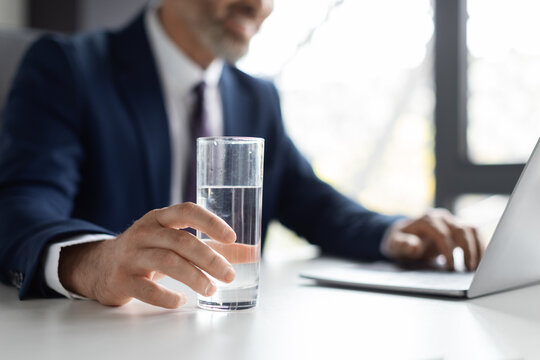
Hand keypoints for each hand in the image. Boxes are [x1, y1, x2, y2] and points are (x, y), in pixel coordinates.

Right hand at [58, 203, 255, 308]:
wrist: (99, 266)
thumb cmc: (148, 251)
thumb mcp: (176, 242)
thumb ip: (214, 247)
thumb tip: (252, 253)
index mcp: (160, 218)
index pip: (187, 211)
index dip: (210, 222)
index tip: (231, 237)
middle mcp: (144, 232)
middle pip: (181, 241)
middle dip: (209, 258)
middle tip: (228, 275)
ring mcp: (131, 255)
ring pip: (167, 262)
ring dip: (194, 277)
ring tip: (211, 289)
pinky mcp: (122, 279)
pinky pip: (146, 289)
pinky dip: (167, 296)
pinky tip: (181, 300)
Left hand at [383, 209, 484, 270]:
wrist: (403, 235)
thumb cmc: (399, 241)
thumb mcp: (394, 244)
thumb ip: (402, 244)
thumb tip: (414, 245)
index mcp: (426, 220)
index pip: (441, 233)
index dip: (447, 251)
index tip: (451, 268)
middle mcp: (441, 217)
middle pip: (460, 230)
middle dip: (467, 250)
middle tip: (468, 270)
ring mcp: (451, 221)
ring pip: (471, 230)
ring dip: (477, 248)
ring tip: (477, 267)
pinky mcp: (459, 228)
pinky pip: (474, 234)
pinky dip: (480, 246)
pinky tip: (482, 261)